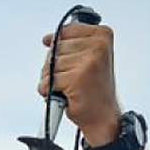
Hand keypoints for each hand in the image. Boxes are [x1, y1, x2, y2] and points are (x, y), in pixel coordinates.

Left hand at [39, 22, 120, 146]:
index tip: (72, 63)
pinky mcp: (77, 77)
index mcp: (102, 35)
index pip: (64, 32)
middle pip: (55, 49)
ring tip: (71, 88)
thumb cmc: (93, 89)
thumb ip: (69, 43)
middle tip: (73, 79)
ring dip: (53, 81)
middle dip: (56, 67)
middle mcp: (98, 45)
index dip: (60, 50)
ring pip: (49, 66)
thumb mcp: (86, 58)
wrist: (102, 116)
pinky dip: (50, 92)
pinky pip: (47, 82)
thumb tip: (47, 39)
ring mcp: (88, 61)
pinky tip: (65, 95)